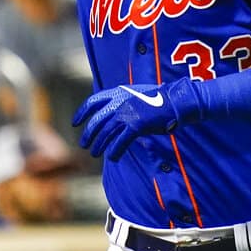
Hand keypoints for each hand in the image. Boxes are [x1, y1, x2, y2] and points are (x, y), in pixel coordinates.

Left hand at [72, 84, 187, 160]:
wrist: (175, 101)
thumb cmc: (159, 99)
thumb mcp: (137, 94)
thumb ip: (123, 102)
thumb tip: (113, 115)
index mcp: (118, 92)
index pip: (92, 102)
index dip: (82, 113)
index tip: (75, 123)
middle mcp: (119, 102)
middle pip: (96, 121)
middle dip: (88, 134)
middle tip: (84, 144)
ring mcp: (127, 113)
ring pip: (105, 134)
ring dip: (99, 145)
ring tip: (96, 153)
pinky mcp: (135, 125)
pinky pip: (119, 142)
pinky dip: (114, 151)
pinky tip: (113, 157)